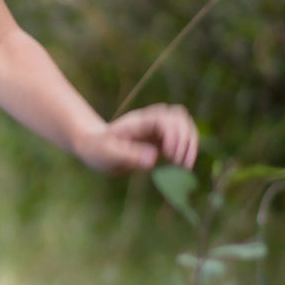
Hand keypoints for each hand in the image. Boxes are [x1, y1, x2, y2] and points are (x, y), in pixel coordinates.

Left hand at [77, 102, 199, 174]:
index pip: (165, 119)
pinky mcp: (160, 140)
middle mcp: (150, 121)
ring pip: (184, 125)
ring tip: (185, 165)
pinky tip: (181, 166)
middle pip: (180, 118)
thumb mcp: (108, 155)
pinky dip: (186, 149)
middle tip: (180, 163)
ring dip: (190, 143)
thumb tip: (153, 159)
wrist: (94, 148)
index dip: (173, 135)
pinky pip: (181, 138)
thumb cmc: (98, 150)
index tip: (170, 156)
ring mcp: (157, 129)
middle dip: (185, 139)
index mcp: (139, 122)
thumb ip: (129, 156)